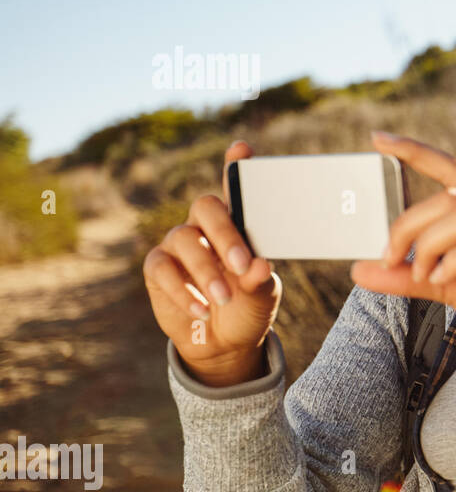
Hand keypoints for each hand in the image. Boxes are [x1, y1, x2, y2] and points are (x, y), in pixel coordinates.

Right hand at [143, 140, 281, 382]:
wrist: (223, 341)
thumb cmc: (247, 307)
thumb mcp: (262, 296)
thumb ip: (260, 280)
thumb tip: (261, 265)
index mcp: (237, 224)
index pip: (235, 188)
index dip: (236, 166)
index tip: (241, 149)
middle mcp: (204, 226)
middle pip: (205, 207)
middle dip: (225, 235)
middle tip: (242, 266)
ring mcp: (178, 244)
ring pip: (184, 240)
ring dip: (205, 271)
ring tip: (224, 299)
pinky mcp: (157, 268)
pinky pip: (163, 270)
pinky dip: (183, 291)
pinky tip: (201, 309)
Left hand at [351, 131, 455, 420]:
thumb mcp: (450, 289)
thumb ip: (409, 275)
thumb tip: (359, 269)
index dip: (419, 153)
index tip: (379, 140)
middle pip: (454, 197)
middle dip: (410, 225)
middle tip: (389, 257)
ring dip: (430, 244)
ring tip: (420, 272)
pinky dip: (455, 263)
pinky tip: (441, 279)